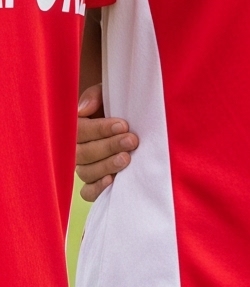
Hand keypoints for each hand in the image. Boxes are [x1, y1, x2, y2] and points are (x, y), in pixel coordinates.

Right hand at [77, 82, 136, 202]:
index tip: (123, 125)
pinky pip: (87, 192)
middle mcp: (78, 149)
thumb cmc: (120, 105)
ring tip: (127, 158)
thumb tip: (83, 110)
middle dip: (109, 146)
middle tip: (132, 140)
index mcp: (77, 127)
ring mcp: (85, 167)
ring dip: (106, 166)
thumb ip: (95, 96)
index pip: (80, 131)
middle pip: (83, 153)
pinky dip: (96, 189)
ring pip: (86, 172)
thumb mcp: (109, 94)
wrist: (136, 120)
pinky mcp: (95, 183)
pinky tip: (112, 180)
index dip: (99, 129)